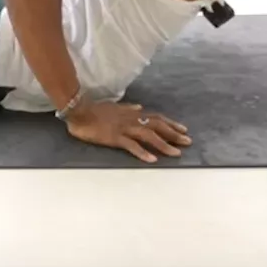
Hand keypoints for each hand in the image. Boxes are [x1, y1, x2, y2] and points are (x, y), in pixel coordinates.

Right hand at [64, 100, 190, 163]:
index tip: (183, 129)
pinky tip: (152, 159)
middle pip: (157, 126)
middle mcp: (132, 120)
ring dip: (163, 144)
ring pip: (148, 136)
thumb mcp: (114, 106)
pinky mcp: (115, 137)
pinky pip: (131, 145)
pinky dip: (143, 152)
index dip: (170, 124)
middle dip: (174, 134)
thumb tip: (139, 108)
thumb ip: (128, 108)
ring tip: (176, 153)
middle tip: (188, 142)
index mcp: (132, 113)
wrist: (78, 111)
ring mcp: (124, 128)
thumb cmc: (94, 109)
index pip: (156, 118)